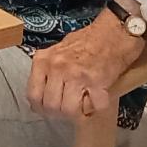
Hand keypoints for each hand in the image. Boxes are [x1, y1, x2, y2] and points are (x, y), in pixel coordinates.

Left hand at [27, 13, 144, 118]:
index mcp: (44, 60)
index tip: (48, 110)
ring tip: (83, 103)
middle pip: (51, 106)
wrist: (113, 33)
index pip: (33, 94)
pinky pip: (94, 107)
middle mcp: (57, 68)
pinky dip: (97, 107)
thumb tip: (40, 95)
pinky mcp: (97, 82)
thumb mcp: (57, 50)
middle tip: (69, 108)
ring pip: (69, 110)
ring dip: (78, 112)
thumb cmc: (86, 41)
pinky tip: (97, 97)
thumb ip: (47, 71)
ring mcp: (76, 75)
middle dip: (60, 113)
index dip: (41, 107)